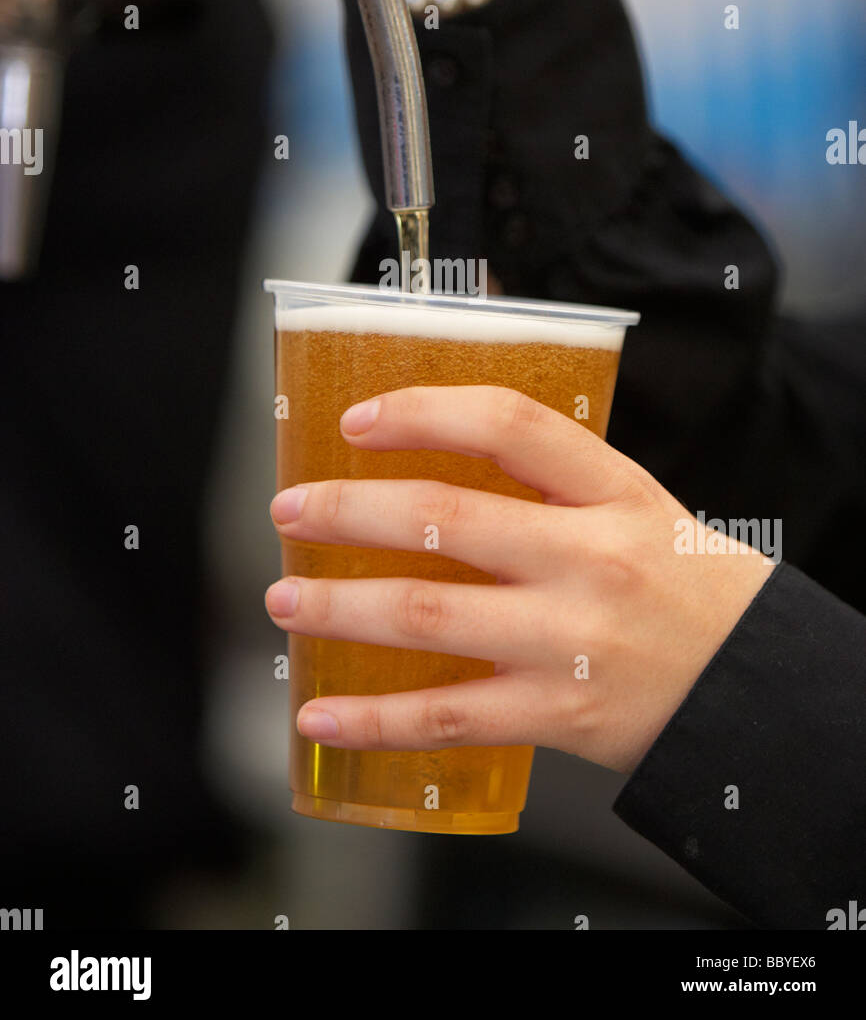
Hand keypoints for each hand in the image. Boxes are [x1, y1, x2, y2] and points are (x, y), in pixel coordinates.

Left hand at [266, 386, 773, 774]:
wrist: (756, 685)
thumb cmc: (683, 585)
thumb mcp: (636, 507)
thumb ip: (550, 482)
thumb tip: (433, 453)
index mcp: (612, 491)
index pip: (506, 424)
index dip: (420, 412)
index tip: (355, 421)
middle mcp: (588, 558)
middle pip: (443, 519)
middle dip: (347, 511)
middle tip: (289, 510)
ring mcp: (570, 640)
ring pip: (427, 615)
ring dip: (338, 608)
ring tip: (284, 601)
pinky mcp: (559, 715)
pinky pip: (447, 716)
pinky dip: (373, 720)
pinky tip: (319, 717)